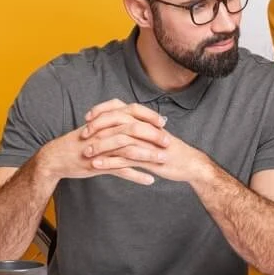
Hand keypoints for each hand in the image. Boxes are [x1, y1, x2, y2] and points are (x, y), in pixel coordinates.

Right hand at [36, 99, 168, 185]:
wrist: (56, 157)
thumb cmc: (79, 142)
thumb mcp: (95, 128)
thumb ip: (112, 121)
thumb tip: (131, 118)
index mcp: (105, 121)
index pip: (131, 112)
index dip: (149, 116)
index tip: (163, 122)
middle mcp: (104, 132)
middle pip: (133, 130)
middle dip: (153, 136)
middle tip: (168, 142)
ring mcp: (101, 149)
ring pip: (129, 150)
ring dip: (148, 156)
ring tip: (163, 161)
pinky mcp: (98, 165)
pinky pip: (120, 170)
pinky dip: (136, 175)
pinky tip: (150, 180)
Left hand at [84, 99, 211, 182]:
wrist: (190, 164)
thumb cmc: (170, 150)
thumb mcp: (154, 135)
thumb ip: (138, 128)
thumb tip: (121, 123)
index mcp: (145, 120)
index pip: (120, 108)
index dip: (102, 110)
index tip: (88, 116)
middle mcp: (145, 128)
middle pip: (117, 121)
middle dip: (97, 127)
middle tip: (83, 135)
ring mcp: (147, 143)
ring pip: (119, 141)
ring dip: (100, 146)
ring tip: (86, 153)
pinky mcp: (149, 159)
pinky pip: (126, 159)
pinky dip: (109, 162)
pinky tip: (97, 166)